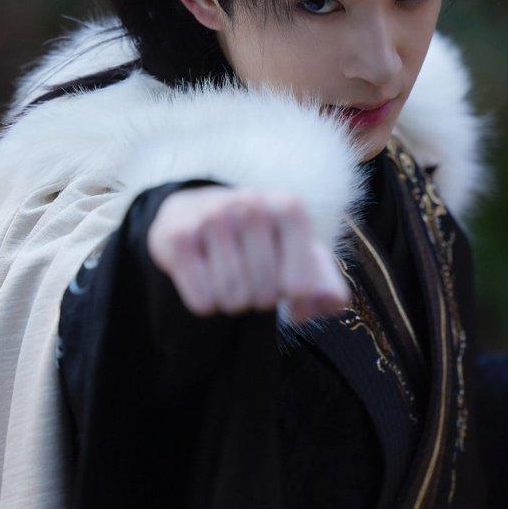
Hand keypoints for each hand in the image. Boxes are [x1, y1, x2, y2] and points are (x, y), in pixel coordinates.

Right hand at [147, 185, 351, 324]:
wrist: (197, 210)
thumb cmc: (260, 240)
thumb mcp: (298, 254)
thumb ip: (326, 284)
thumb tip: (329, 302)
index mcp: (289, 207)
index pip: (301, 285)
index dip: (292, 296)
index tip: (285, 280)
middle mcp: (251, 205)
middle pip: (265, 294)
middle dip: (260, 298)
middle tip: (251, 277)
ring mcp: (212, 218)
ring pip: (233, 298)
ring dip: (232, 302)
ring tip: (228, 278)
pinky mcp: (178, 237)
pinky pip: (202, 300)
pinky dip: (206, 303)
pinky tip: (204, 276)